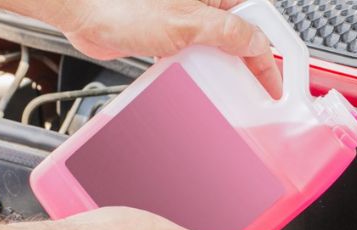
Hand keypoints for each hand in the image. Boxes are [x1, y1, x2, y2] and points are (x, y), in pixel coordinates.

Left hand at [54, 0, 281, 97]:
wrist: (83, 10)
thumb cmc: (124, 4)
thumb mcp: (188, 23)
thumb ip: (229, 33)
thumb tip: (258, 44)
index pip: (256, 26)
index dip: (269, 57)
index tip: (273, 85)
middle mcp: (203, 5)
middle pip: (241, 39)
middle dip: (249, 66)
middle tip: (256, 92)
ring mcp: (186, 21)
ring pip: (218, 51)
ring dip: (223, 72)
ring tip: (227, 91)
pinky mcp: (169, 36)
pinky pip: (195, 57)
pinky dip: (199, 73)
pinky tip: (197, 83)